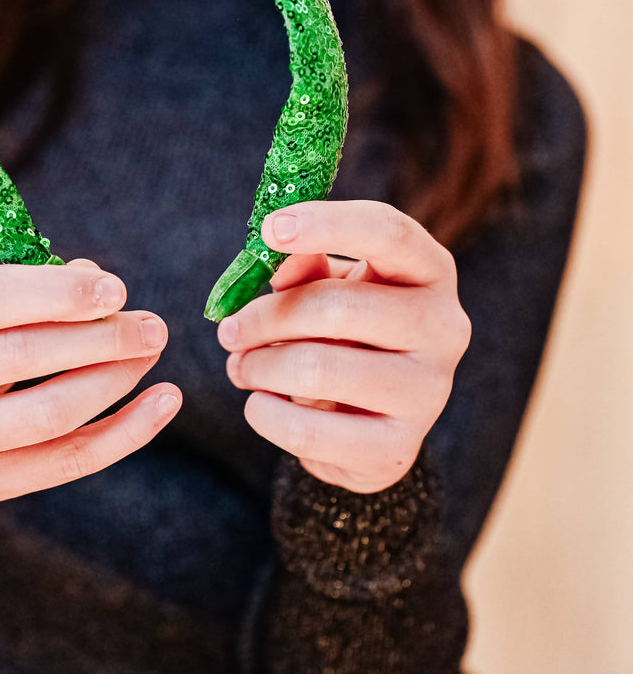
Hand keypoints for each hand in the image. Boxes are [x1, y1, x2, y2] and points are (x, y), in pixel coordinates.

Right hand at [0, 258, 179, 506]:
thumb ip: (24, 285)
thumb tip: (98, 285)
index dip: (56, 294)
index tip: (116, 288)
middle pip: (19, 356)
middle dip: (98, 337)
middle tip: (151, 325)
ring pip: (47, 413)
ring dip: (113, 379)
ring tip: (150, 352)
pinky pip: (67, 460)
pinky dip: (125, 432)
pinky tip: (163, 402)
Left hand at [216, 200, 471, 493]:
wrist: (365, 416)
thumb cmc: (342, 328)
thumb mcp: (328, 284)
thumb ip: (304, 264)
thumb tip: (281, 253)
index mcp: (429, 271)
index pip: (390, 233)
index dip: (328, 224)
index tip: (269, 228)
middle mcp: (444, 329)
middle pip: (337, 307)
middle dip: (265, 318)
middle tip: (228, 331)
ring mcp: (428, 393)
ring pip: (316, 370)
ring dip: (258, 366)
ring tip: (242, 366)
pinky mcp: (397, 449)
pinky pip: (307, 432)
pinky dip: (265, 414)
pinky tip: (261, 403)